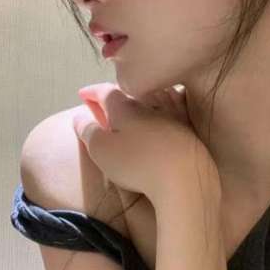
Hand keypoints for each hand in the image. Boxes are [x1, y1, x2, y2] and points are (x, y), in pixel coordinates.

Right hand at [71, 82, 221, 211]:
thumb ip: (88, 130)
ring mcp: (173, 115)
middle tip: (104, 102)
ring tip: (132, 103)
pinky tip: (165, 110)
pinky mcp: (189, 130)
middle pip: (130, 93)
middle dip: (115, 95)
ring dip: (140, 98)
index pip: (106, 91)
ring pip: (154, 97)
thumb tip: (79, 116)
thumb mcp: (101, 150)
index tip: (83, 94)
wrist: (185, 178)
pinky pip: (175, 107)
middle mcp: (150, 104)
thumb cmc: (137, 164)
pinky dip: (164, 104)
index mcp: (126, 107)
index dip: (92, 92)